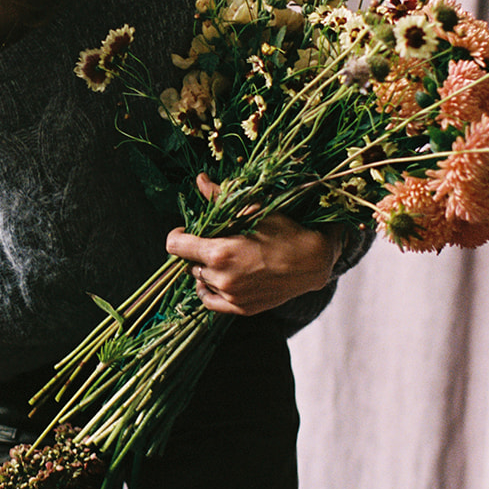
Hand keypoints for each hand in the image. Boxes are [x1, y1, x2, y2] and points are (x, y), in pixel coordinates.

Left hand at [165, 173, 344, 315]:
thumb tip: (199, 179)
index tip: (186, 230)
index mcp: (219, 252)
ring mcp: (231, 296)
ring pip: (201, 280)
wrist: (312, 262)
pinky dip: (208, 290)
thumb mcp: (252, 210)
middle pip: (189, 262)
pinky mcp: (240, 308)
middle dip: (197, 251)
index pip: (175, 246)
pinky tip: (215, 280)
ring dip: (206, 269)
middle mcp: (221, 278)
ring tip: (224, 258)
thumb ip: (219, 197)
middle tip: (214, 241)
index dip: (178, 235)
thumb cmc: (284, 231)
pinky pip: (210, 301)